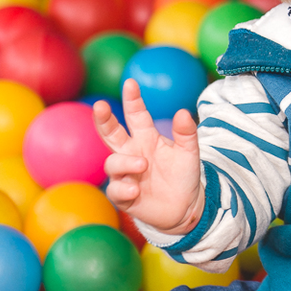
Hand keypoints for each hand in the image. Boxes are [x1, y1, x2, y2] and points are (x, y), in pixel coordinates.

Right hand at [94, 78, 204, 236]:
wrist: (185, 207)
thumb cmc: (183, 175)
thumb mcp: (190, 153)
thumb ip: (186, 133)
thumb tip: (183, 112)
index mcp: (146, 137)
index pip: (135, 114)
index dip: (132, 99)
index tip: (130, 83)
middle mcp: (131, 152)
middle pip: (111, 133)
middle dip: (103, 119)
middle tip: (100, 105)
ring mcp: (125, 173)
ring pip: (113, 162)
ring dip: (126, 162)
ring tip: (143, 164)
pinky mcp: (123, 195)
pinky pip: (115, 189)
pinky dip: (123, 188)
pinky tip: (135, 190)